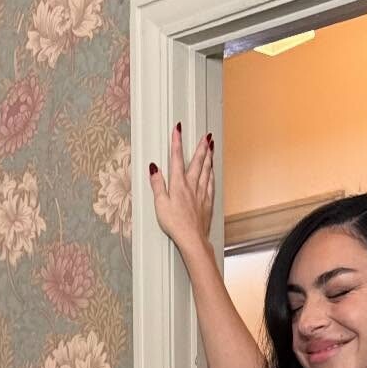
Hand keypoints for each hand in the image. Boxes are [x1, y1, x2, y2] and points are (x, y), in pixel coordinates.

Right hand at [148, 122, 213, 259]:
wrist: (192, 238)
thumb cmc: (176, 224)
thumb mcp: (160, 204)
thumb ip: (157, 184)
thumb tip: (154, 168)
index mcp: (178, 184)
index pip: (176, 158)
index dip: (177, 142)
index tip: (178, 129)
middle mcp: (192, 186)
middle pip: (197, 161)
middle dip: (200, 147)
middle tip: (205, 136)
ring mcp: (201, 193)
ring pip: (206, 170)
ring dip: (208, 157)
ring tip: (211, 146)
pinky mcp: (207, 202)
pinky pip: (210, 183)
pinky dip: (211, 174)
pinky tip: (212, 171)